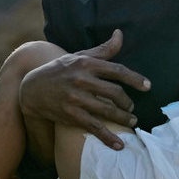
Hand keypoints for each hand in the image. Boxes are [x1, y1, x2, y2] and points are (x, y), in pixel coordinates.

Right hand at [19, 30, 150, 149]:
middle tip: (132, 107)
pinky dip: (108, 138)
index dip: (135, 79)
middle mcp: (82, 80)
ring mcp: (76, 99)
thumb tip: (120, 34)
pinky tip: (119, 145)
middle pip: (115, 92)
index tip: (148, 86)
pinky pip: (94, 127)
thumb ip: (103, 49)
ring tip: (131, 121)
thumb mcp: (79, 56)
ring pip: (107, 110)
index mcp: (86, 63)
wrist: (31, 88)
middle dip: (128, 102)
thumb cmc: (60, 70)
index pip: (117, 70)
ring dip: (124, 118)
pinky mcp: (71, 115)